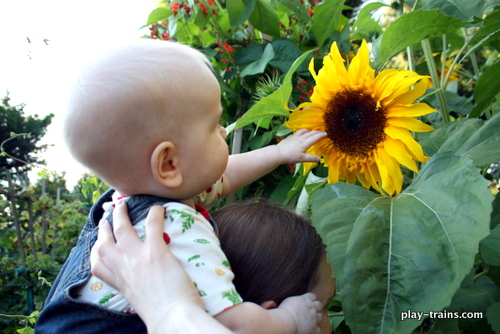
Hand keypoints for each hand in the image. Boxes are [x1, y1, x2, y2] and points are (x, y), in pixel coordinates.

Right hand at [90, 203, 212, 332]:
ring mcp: (137, 259)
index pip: (98, 267)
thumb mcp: (141, 306)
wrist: (173, 321)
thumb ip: (139, 294)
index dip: (95, 252)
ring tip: (123, 204)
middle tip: (107, 218)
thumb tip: (144, 292)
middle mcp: (124, 270)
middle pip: (104, 244)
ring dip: (121, 214)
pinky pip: (151, 226)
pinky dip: (154, 214)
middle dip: (104, 229)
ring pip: (122, 229)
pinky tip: (158, 208)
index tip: (98, 243)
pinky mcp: (155, 253)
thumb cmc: (163, 319)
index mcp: (121, 285)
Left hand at [277, 129, 326, 163]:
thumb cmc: (290, 157)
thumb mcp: (302, 159)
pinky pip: (296, 133)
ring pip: (303, 131)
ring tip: (311, 131)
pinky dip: (301, 132)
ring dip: (308, 130)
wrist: (278, 153)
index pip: (314, 138)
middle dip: (317, 132)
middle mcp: (300, 138)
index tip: (326, 133)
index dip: (321, 135)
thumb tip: (319, 159)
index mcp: (304, 143)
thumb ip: (311, 158)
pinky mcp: (289, 138)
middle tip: (322, 131)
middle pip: (310, 133)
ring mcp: (294, 137)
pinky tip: (300, 134)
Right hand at [278, 292, 322, 333]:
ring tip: (310, 320)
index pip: (313, 296)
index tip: (307, 302)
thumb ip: (296, 300)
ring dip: (316, 318)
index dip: (311, 299)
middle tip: (310, 311)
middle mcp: (312, 308)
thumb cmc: (284, 311)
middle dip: (316, 307)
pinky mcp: (314, 328)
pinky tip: (309, 329)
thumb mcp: (289, 300)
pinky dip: (315, 329)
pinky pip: (318, 329)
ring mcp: (314, 318)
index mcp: (305, 299)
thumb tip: (295, 301)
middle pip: (319, 305)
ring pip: (320, 316)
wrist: (286, 322)